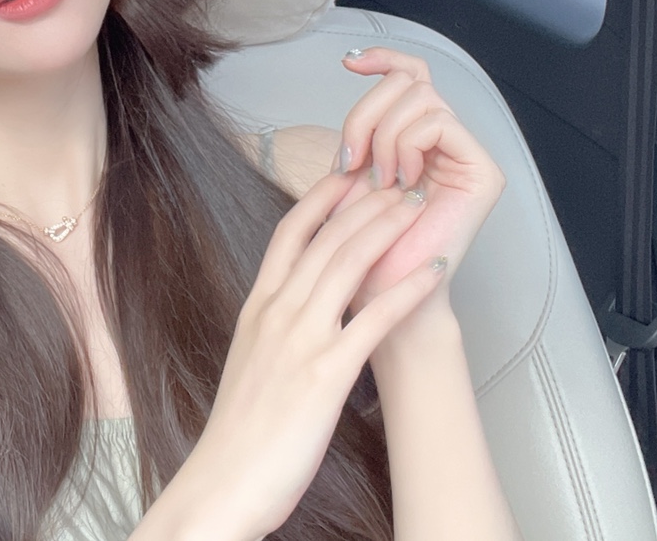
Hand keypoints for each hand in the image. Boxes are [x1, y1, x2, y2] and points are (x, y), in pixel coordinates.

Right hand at [171, 172, 448, 540]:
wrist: (222, 482)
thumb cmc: (239, 430)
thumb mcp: (248, 358)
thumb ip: (272, 324)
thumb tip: (296, 303)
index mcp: (257, 306)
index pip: (290, 232)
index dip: (321, 198)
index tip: (347, 174)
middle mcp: (277, 312)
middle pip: (325, 238)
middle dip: (364, 202)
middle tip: (396, 179)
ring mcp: (300, 340)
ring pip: (347, 264)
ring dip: (386, 229)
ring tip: (416, 206)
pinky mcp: (325, 374)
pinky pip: (374, 320)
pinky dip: (407, 289)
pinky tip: (433, 271)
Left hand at [335, 47, 505, 309]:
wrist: (379, 294)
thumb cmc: (359, 242)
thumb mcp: (349, 168)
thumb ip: (359, 122)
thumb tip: (354, 61)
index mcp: (417, 135)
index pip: (411, 71)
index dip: (383, 57)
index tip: (348, 62)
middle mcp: (447, 140)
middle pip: (411, 78)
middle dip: (368, 111)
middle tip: (354, 158)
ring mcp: (466, 155)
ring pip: (422, 96)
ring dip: (385, 135)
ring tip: (379, 178)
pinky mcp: (482, 172)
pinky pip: (439, 122)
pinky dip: (407, 145)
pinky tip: (400, 181)